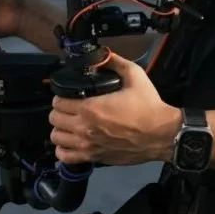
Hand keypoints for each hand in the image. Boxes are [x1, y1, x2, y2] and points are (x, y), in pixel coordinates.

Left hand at [48, 51, 181, 166]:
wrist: (161, 134)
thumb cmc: (148, 106)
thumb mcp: (135, 76)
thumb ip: (116, 63)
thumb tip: (102, 54)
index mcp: (90, 107)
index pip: (58, 102)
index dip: (61, 96)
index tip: (70, 94)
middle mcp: (83, 128)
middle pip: (54, 119)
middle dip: (60, 111)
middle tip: (72, 107)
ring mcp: (86, 146)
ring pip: (56, 138)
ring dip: (61, 129)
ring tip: (72, 124)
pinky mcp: (92, 158)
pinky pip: (64, 156)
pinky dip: (64, 149)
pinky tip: (74, 142)